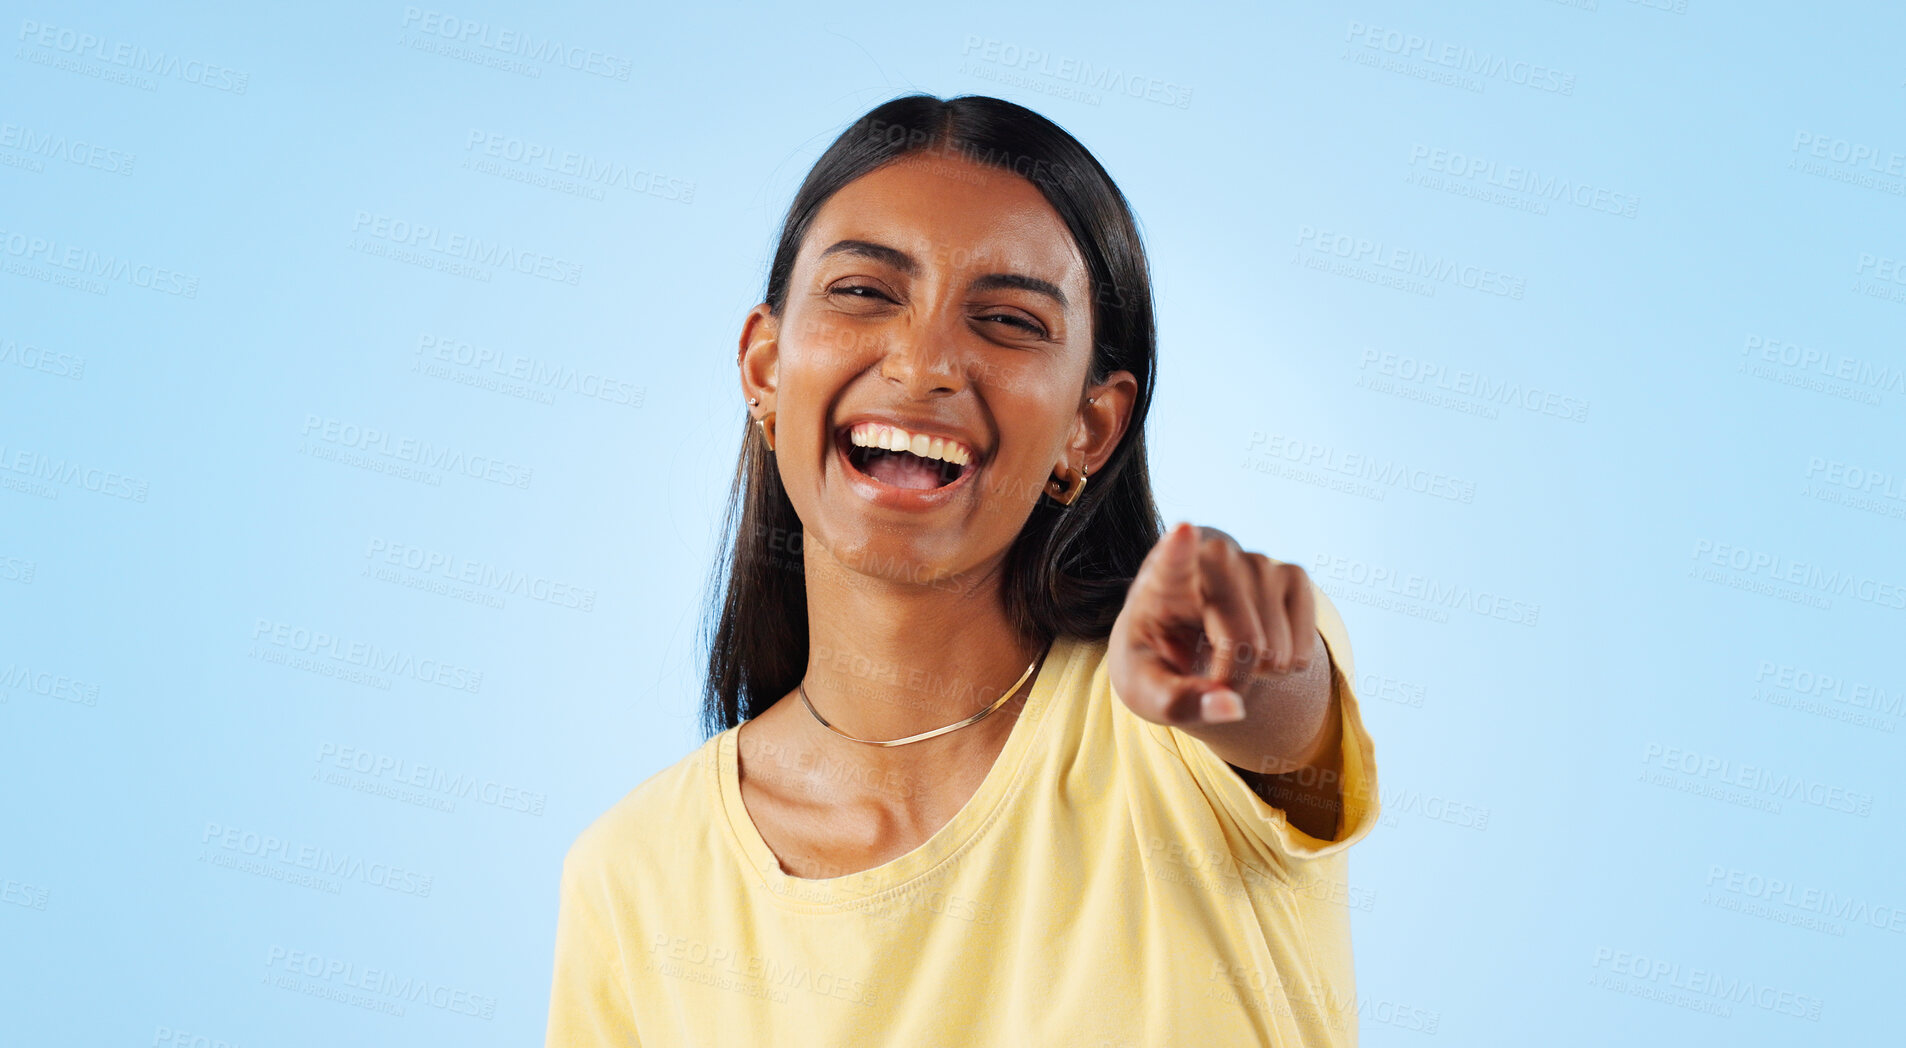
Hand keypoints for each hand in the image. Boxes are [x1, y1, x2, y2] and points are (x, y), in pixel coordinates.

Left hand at [1108, 522, 1318, 725]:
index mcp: (1162, 580)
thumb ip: (1179, 703)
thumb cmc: (1156, 663)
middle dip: (1233, 675)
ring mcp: (1258, 561)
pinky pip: (1304, 645)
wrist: (1183, 642)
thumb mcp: (1147, 692)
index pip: (1172, 562)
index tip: (1184, 531)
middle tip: (1207, 670)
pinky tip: (1260, 644)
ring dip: (1259, 670)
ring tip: (1229, 650)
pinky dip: (1287, 663)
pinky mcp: (1293, 574)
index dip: (1179, 549)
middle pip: (1244, 640)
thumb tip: (1232, 708)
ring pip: (1277, 650)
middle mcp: (1212, 558)